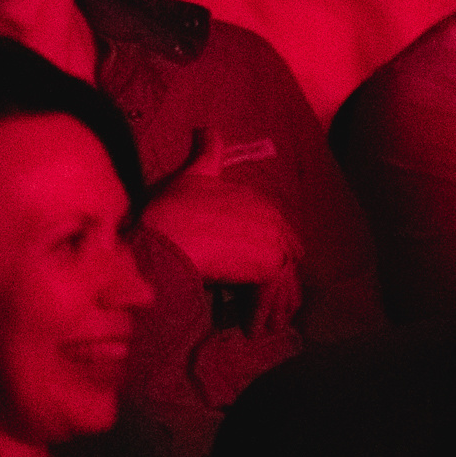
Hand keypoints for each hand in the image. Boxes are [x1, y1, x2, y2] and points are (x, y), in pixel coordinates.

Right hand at [143, 130, 303, 322]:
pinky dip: (262, 314)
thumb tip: (208, 127)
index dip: (271, 260)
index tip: (258, 281)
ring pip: (285, 283)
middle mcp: (273, 218)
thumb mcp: (193, 174)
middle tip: (262, 310)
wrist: (166, 232)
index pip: (280, 235)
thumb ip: (207, 153)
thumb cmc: (173, 207)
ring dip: (273, 306)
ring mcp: (275, 241)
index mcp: (258, 199)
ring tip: (259, 326)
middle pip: (289, 261)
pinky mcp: (270, 265)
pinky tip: (249, 329)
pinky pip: (273, 297)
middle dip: (278, 286)